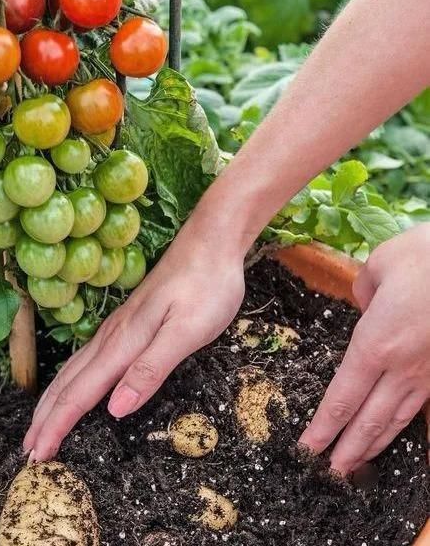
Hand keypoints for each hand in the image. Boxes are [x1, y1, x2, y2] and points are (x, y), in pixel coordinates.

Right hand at [23, 197, 248, 461]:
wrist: (211, 243)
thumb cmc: (205, 287)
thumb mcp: (186, 332)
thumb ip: (150, 369)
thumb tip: (115, 409)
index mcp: (124, 342)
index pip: (81, 392)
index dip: (57, 425)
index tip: (37, 455)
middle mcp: (113, 335)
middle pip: (69, 381)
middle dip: (46, 417)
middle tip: (28, 449)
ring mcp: (118, 326)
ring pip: (75, 368)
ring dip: (54, 399)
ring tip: (40, 423)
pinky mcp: (128, 321)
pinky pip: (89, 357)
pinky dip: (72, 379)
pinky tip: (75, 382)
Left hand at [299, 223, 429, 474]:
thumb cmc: (425, 256)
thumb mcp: (379, 267)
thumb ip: (363, 292)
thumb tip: (365, 306)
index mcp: (376, 344)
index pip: (343, 396)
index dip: (325, 426)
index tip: (310, 448)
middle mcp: (403, 367)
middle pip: (369, 418)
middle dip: (348, 447)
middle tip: (331, 472)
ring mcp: (429, 371)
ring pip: (398, 417)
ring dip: (375, 442)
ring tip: (358, 462)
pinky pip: (421, 404)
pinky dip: (404, 423)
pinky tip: (397, 430)